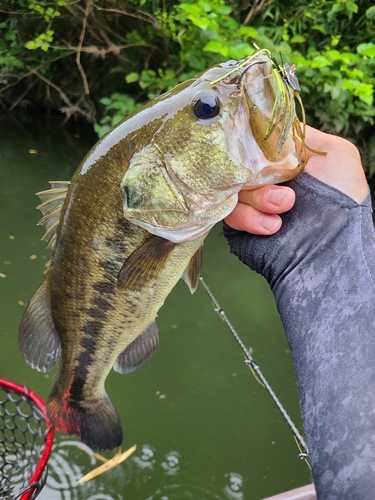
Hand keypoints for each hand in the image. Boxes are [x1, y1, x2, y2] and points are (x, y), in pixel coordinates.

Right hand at [224, 125, 367, 233]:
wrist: (334, 247)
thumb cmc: (342, 198)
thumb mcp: (335, 153)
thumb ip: (301, 135)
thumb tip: (271, 130)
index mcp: (283, 158)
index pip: (255, 140)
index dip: (252, 140)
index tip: (256, 147)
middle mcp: (265, 176)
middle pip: (240, 162)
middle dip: (260, 177)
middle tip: (285, 194)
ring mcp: (253, 200)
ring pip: (233, 187)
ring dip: (258, 199)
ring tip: (283, 210)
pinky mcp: (242, 223)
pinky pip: (229, 212)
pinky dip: (249, 218)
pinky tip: (272, 226)